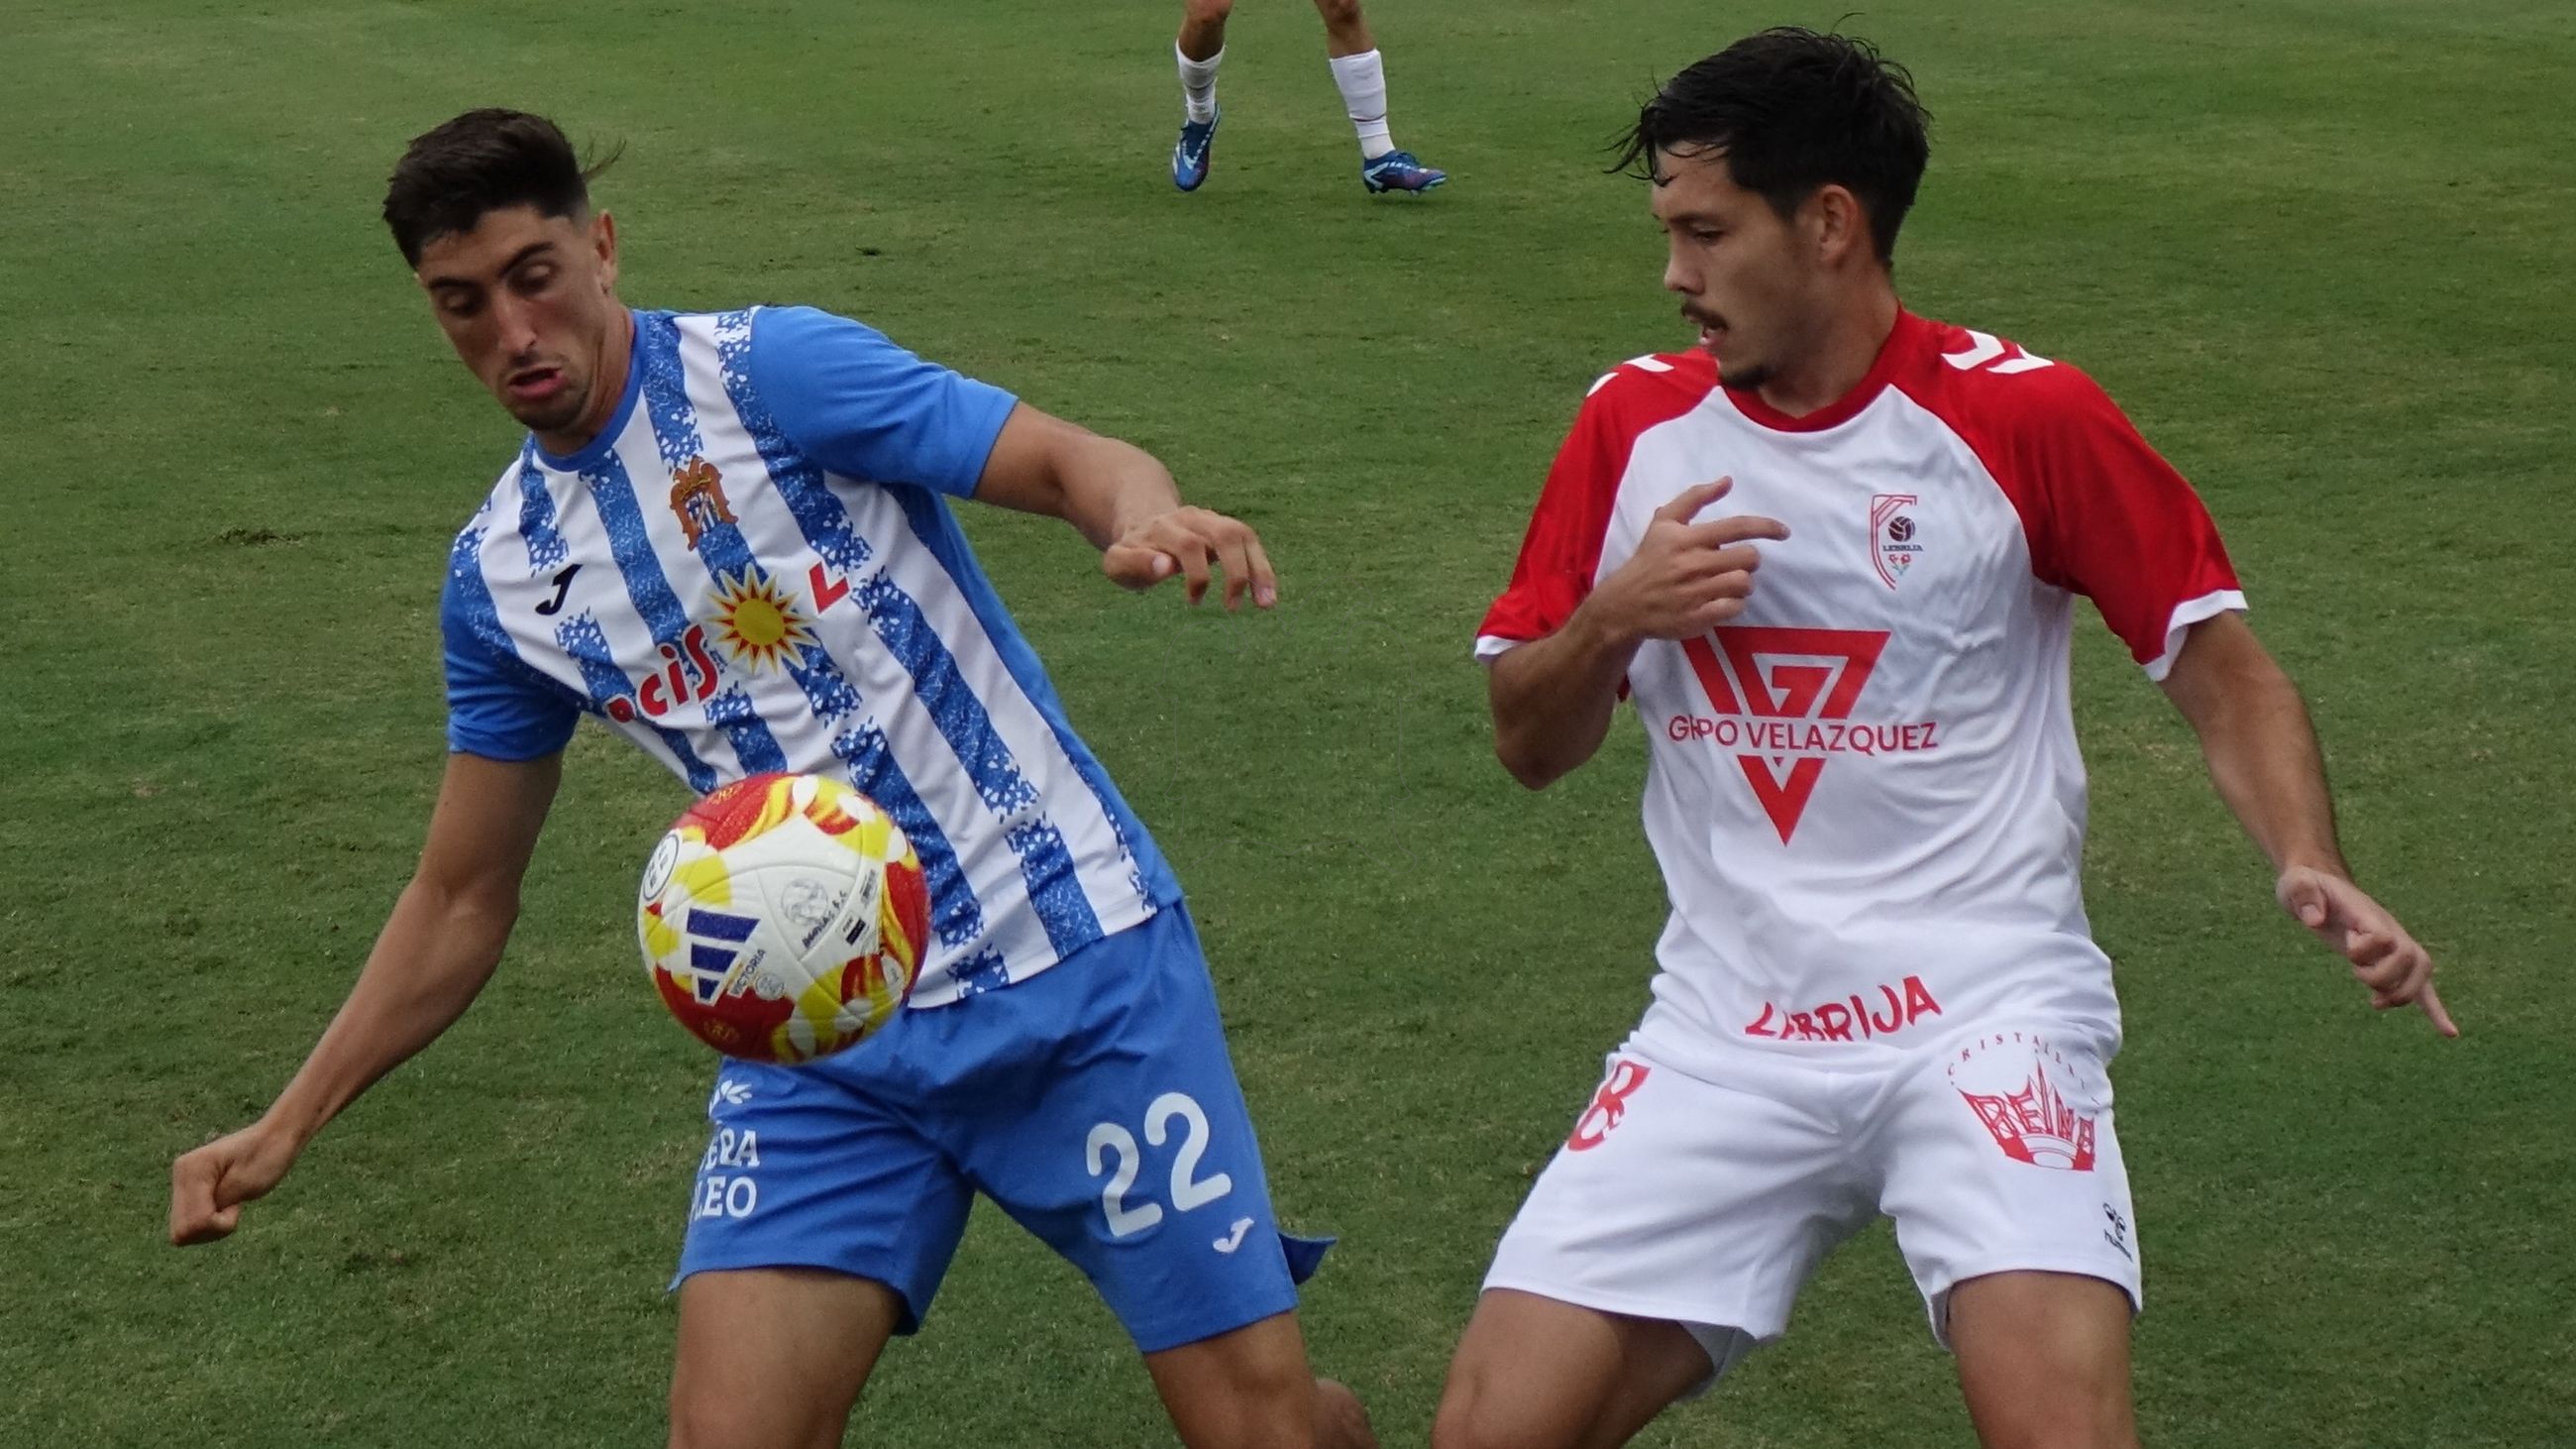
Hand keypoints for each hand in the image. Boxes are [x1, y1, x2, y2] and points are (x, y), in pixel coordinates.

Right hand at [169, 1120, 300, 1245]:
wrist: (274, 1139)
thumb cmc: (267, 1158)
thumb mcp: (244, 1185)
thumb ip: (215, 1205)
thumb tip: (188, 1227)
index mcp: (191, 1169)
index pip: (193, 1222)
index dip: (219, 1224)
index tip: (237, 1204)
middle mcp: (180, 1175)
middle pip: (182, 1231)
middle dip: (212, 1229)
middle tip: (234, 1207)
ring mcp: (181, 1184)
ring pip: (184, 1232)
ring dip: (211, 1227)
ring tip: (231, 1205)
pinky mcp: (188, 1193)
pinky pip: (190, 1225)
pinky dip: (210, 1223)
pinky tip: (225, 1206)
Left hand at [1101, 506, 1276, 609]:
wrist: (1144, 522)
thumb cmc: (1132, 552)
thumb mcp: (1118, 562)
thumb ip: (1135, 564)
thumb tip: (1167, 566)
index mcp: (1163, 528)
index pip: (1188, 545)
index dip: (1196, 573)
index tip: (1193, 601)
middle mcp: (1191, 518)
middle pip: (1225, 535)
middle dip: (1235, 573)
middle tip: (1232, 608)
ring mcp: (1211, 519)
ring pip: (1243, 535)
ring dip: (1259, 570)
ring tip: (1266, 605)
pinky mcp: (1225, 527)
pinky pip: (1250, 543)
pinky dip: (1262, 569)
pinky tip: (1266, 596)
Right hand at [1587, 478, 1789, 643]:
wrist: (1624, 603)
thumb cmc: (1649, 559)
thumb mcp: (1664, 522)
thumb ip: (1694, 498)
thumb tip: (1727, 481)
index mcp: (1686, 538)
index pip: (1737, 527)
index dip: (1766, 527)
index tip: (1783, 532)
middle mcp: (1692, 564)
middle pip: (1748, 558)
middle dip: (1749, 560)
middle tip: (1737, 564)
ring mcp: (1695, 593)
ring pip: (1743, 583)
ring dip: (1743, 583)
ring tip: (1728, 583)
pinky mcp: (1697, 618)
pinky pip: (1734, 608)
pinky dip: (1734, 604)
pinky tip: (1721, 601)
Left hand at [2276, 866, 2455, 1036]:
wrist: (2320, 888)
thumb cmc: (2306, 887)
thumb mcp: (2296, 884)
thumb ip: (2303, 896)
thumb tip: (2314, 921)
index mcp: (2368, 914)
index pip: (2383, 936)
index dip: (2365, 949)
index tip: (2346, 947)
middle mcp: (2389, 930)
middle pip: (2410, 957)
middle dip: (2383, 976)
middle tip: (2356, 974)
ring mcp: (2394, 945)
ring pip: (2421, 974)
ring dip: (2401, 994)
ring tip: (2376, 1003)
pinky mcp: (2389, 960)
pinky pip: (2421, 986)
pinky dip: (2435, 1010)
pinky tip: (2448, 1033)